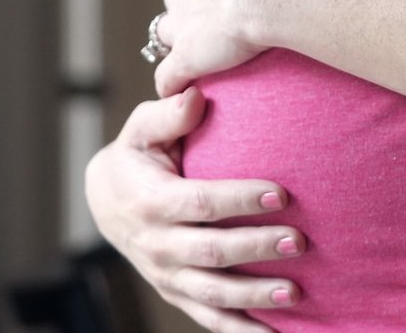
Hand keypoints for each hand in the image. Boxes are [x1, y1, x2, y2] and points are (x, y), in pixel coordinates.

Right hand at [86, 87, 305, 332]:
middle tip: (299, 241)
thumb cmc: (137, 157)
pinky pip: (210, 319)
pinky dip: (241, 330)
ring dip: (254, 296)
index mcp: (151, 201)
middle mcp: (157, 244)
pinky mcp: (177, 293)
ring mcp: (166, 275)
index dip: (240, 200)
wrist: (107, 201)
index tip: (282, 194)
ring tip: (295, 292)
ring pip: (212, 293)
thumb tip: (196, 96)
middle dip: (256, 248)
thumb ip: (167, 113)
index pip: (200, 203)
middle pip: (211, 252)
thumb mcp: (141, 130)